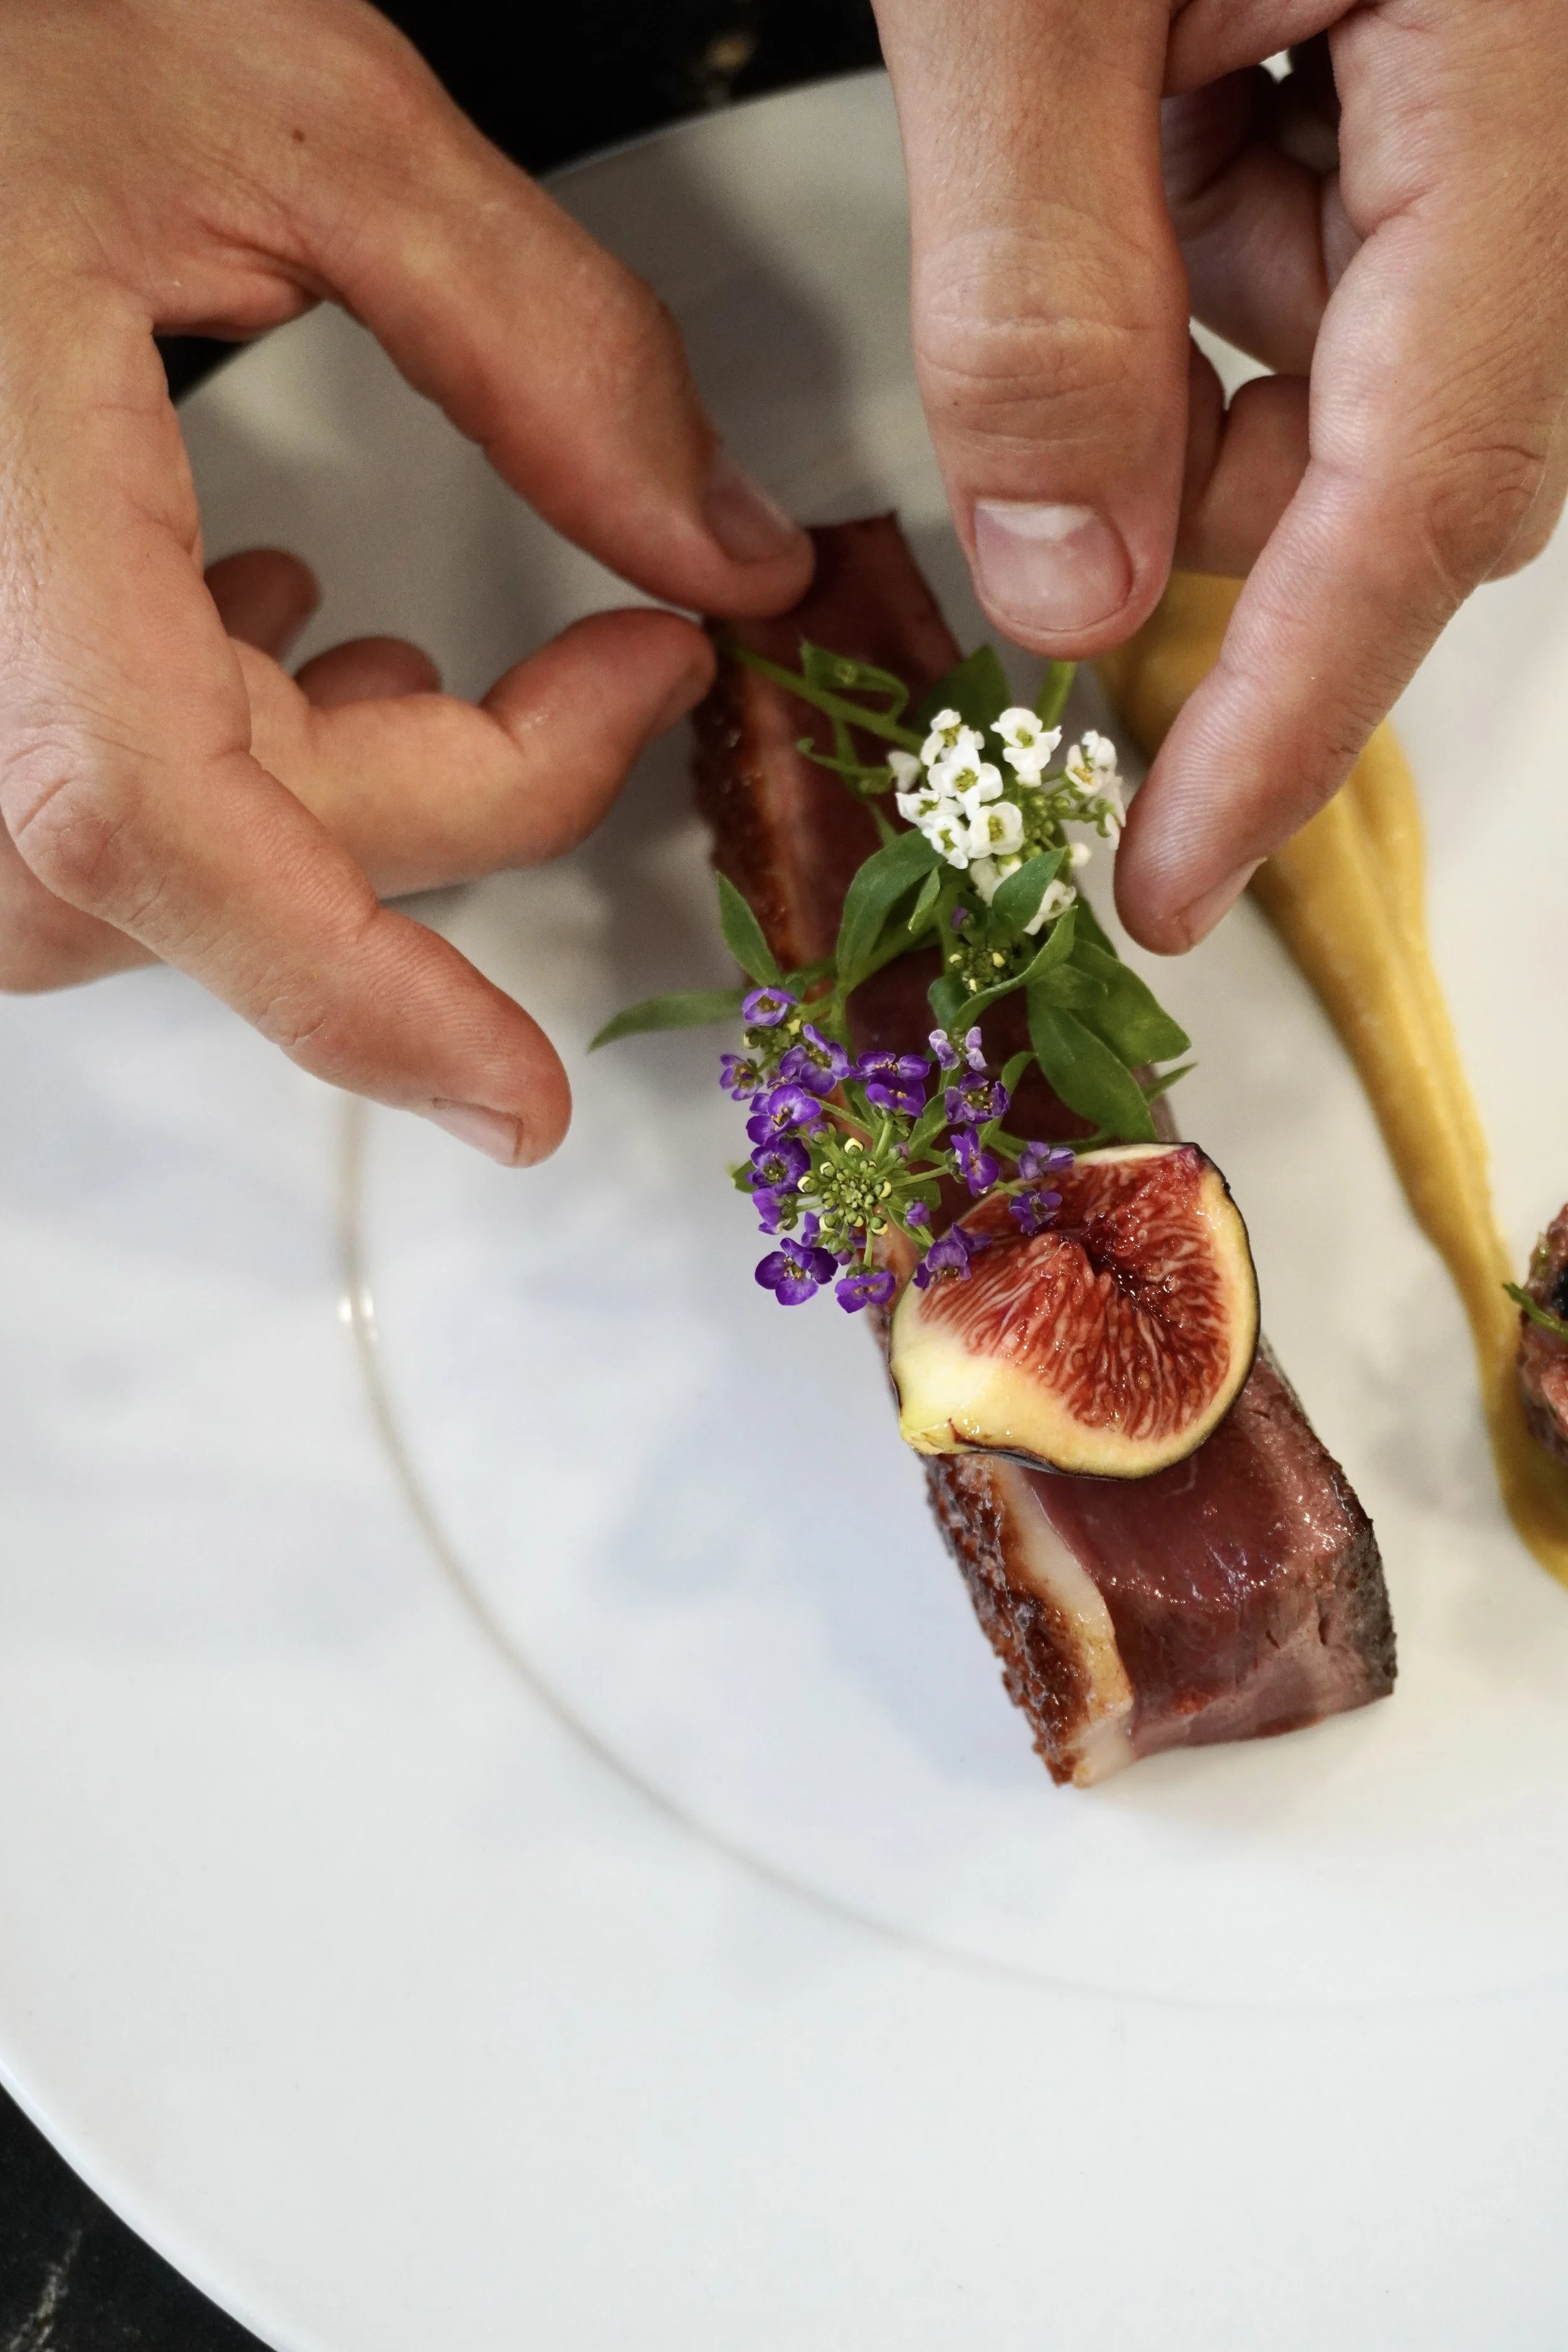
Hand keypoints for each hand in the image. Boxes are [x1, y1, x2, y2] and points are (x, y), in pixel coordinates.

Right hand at [0, 0, 811, 1161]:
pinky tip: (267, 627)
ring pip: (143, 860)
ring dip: (322, 800)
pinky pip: (77, 790)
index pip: (173, 836)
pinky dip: (215, 758)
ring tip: (427, 663)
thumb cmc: (1, 4)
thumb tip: (723, 553)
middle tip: (624, 670)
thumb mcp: (297, 110)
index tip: (521, 1097)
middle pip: (216, 857)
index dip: (361, 998)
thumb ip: (545, 344)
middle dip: (455, 794)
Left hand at [874, 0, 1567, 948]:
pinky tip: (1141, 124)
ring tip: (1101, 149)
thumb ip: (1041, 296)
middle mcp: (1536, 98)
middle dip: (1211, 507)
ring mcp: (1485, 96)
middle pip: (1416, 456)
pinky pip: (1311, 263)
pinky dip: (1192, 266)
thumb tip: (1072, 592)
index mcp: (1513, 47)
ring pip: (1348, 377)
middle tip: (1052, 448)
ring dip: (1179, 363)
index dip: (1290, 715)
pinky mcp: (1408, 74)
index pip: (1428, 482)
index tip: (1169, 881)